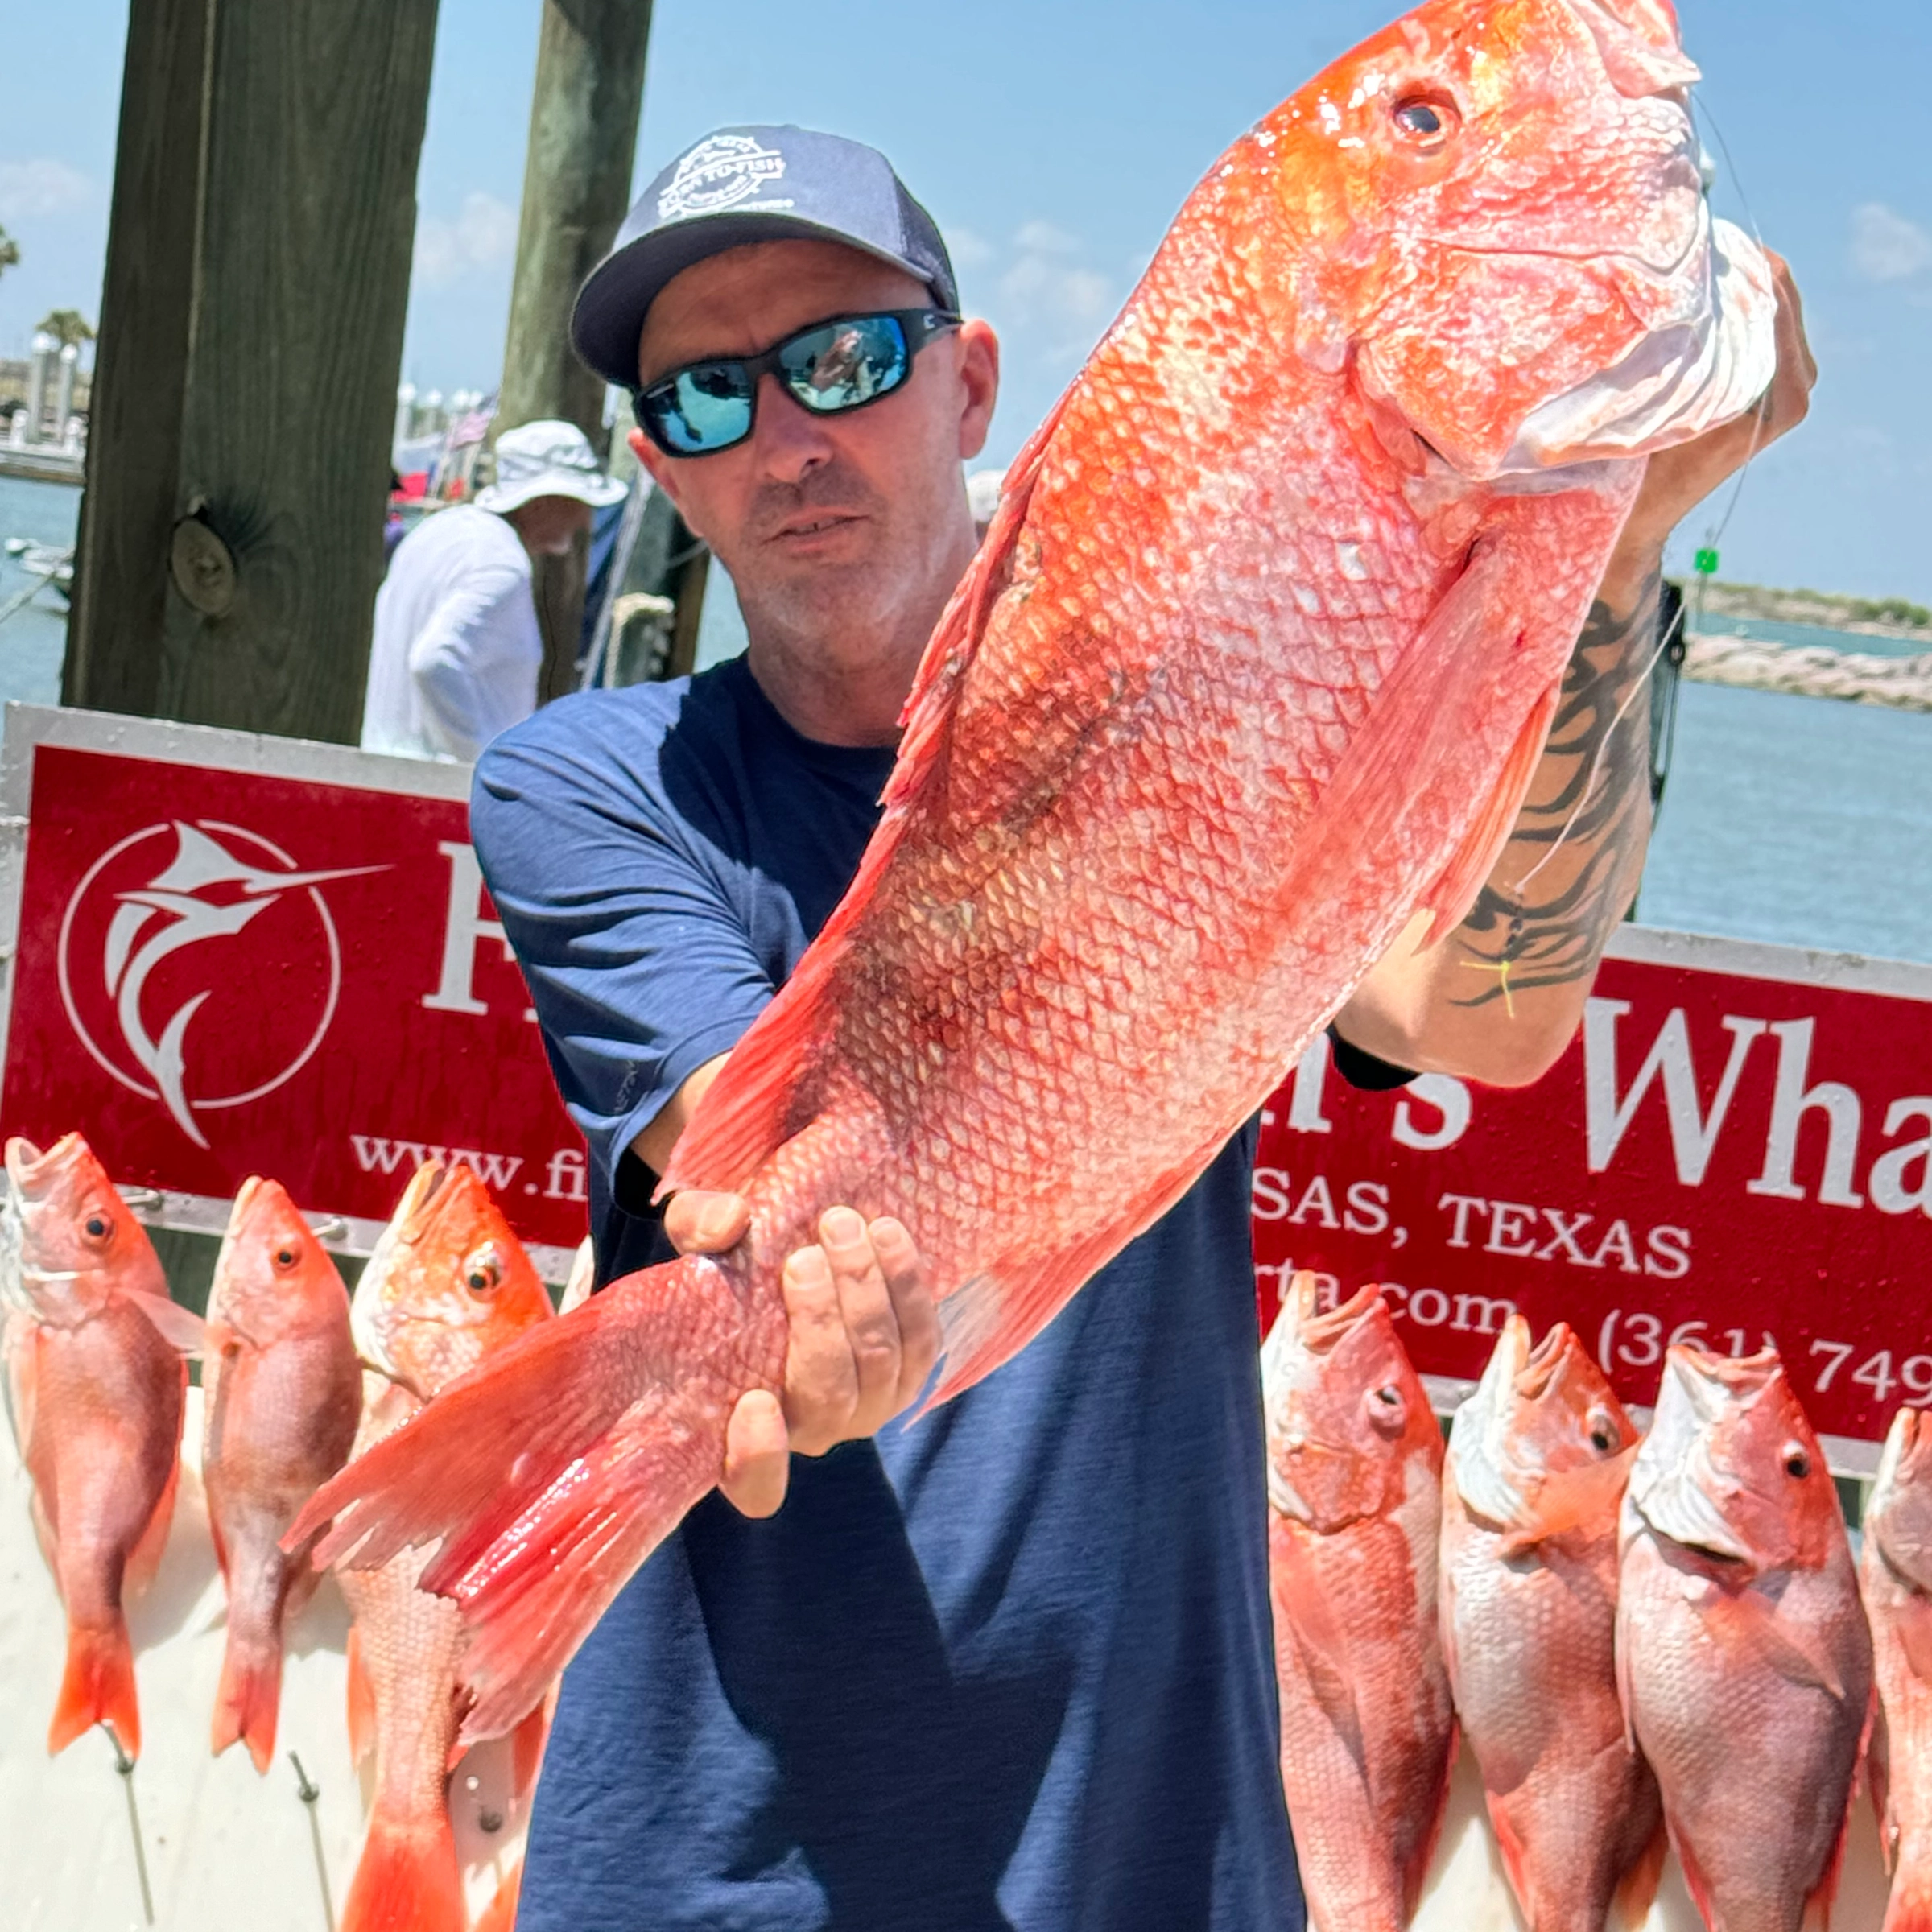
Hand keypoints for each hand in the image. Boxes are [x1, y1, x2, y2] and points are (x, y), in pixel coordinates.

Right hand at [664, 1191, 939, 1518]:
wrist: (792, 1257)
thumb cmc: (728, 1269)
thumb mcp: (697, 1244)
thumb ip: (697, 1228)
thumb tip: (730, 1223)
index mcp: (740, 1430)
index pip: (754, 1484)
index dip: (758, 1459)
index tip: (754, 1401)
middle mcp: (810, 1431)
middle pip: (829, 1398)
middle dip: (821, 1323)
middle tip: (805, 1257)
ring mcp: (866, 1406)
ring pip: (880, 1365)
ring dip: (865, 1292)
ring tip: (843, 1227)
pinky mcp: (908, 1371)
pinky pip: (922, 1340)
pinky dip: (906, 1285)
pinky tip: (887, 1233)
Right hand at [1600, 251, 1816, 608]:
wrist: (1638, 520)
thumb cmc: (1640, 476)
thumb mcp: (1655, 411)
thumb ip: (1678, 360)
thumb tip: (1681, 291)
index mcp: (1779, 397)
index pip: (1772, 299)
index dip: (1733, 264)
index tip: (1693, 244)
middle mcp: (1797, 387)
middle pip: (1778, 292)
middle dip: (1737, 266)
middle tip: (1689, 244)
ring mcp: (1790, 384)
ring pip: (1772, 302)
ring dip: (1735, 282)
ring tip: (1690, 264)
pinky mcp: (1773, 383)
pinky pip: (1764, 320)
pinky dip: (1736, 302)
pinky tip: (1698, 293)